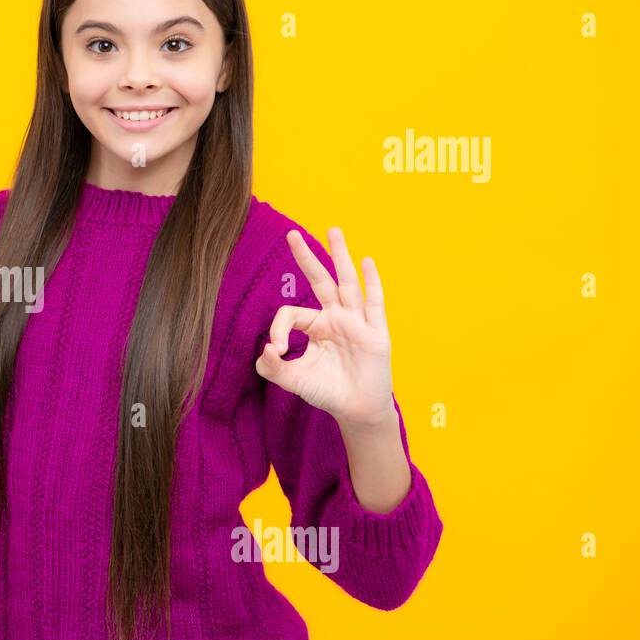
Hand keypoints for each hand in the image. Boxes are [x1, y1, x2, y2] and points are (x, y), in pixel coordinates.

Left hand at [255, 226, 396, 430]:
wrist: (356, 410)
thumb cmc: (326, 391)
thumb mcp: (293, 380)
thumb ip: (272, 368)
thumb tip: (264, 349)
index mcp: (315, 326)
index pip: (291, 313)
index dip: (278, 329)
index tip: (276, 351)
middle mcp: (335, 318)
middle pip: (320, 280)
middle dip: (307, 257)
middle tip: (292, 233)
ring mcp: (357, 322)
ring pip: (347, 283)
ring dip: (340, 256)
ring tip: (333, 230)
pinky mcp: (375, 333)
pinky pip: (374, 303)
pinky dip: (372, 282)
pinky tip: (367, 262)